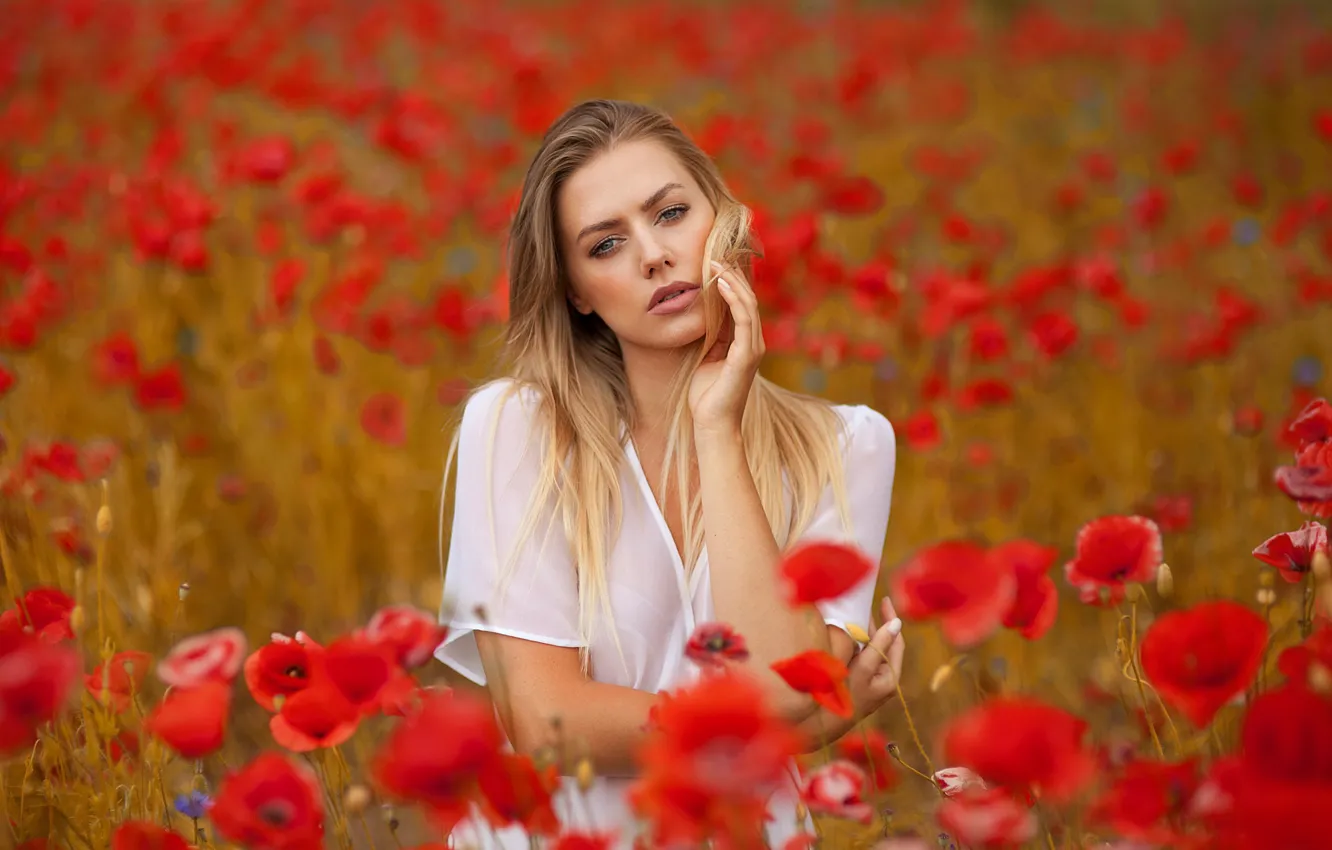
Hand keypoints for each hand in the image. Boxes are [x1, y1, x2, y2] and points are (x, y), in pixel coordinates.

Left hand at [688, 261, 764, 435]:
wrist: (712, 424)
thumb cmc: (706, 396)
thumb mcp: (707, 359)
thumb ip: (712, 339)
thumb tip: (704, 315)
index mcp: (745, 343)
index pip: (742, 304)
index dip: (731, 281)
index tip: (714, 260)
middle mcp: (754, 343)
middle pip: (748, 298)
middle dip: (733, 274)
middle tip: (715, 253)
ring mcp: (753, 349)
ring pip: (748, 304)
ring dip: (731, 280)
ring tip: (715, 262)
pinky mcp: (747, 356)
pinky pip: (743, 319)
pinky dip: (732, 298)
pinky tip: (719, 283)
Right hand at [845, 596, 904, 718]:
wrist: (822, 724)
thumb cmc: (843, 696)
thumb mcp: (862, 669)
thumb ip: (878, 645)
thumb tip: (896, 623)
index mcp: (890, 678)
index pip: (896, 642)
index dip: (892, 620)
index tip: (885, 600)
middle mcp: (882, 678)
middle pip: (884, 644)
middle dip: (876, 624)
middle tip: (866, 604)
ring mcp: (870, 680)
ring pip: (871, 649)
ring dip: (864, 631)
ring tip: (856, 614)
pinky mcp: (857, 681)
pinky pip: (860, 656)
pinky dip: (856, 642)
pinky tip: (846, 632)